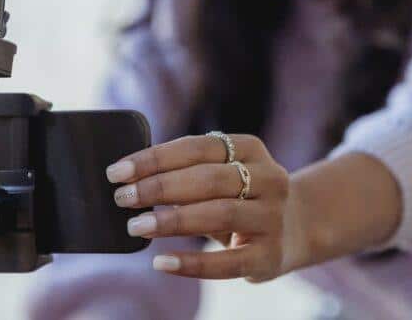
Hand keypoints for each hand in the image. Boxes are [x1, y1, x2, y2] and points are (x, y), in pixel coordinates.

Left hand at [105, 134, 305, 282]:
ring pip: (218, 214)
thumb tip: (129, 179)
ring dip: (172, 220)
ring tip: (136, 226)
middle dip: (159, 187)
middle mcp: (269, 178)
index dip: (154, 158)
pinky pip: (227, 262)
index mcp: (251, 148)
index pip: (196, 147)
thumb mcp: (222, 173)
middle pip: (208, 179)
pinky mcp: (270, 255)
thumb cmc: (239, 196)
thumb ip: (186, 171)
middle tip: (123, 198)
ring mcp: (273, 217)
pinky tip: (161, 262)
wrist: (294, 228)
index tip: (117, 171)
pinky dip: (191, 263)